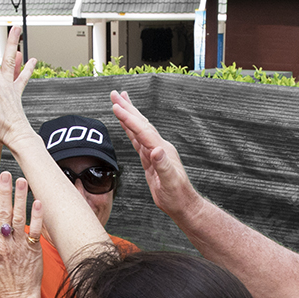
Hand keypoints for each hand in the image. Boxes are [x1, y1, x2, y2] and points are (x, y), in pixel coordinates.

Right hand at [0, 172, 42, 297]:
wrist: (17, 297)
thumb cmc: (2, 279)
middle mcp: (2, 243)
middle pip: (2, 212)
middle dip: (3, 191)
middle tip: (5, 174)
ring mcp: (18, 246)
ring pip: (19, 217)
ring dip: (20, 197)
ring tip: (21, 181)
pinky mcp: (33, 250)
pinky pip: (35, 230)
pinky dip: (37, 215)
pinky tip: (38, 200)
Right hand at [110, 91, 200, 220]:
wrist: (182, 204)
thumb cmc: (177, 195)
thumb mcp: (170, 182)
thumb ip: (163, 165)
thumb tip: (156, 150)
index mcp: (162, 150)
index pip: (142, 130)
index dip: (129, 118)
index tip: (116, 107)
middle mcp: (159, 146)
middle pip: (141, 123)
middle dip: (128, 108)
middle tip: (116, 93)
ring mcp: (154, 151)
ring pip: (139, 129)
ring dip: (129, 115)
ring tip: (120, 101)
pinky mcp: (151, 159)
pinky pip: (138, 140)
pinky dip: (131, 130)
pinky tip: (126, 125)